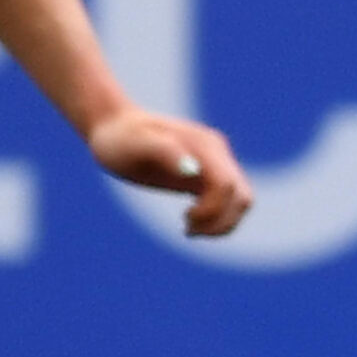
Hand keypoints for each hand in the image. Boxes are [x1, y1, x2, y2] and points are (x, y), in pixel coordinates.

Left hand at [86, 107, 252, 235]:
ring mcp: (216, 163)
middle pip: (241, 197)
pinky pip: (230, 202)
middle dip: (221, 221)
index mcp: (204, 145)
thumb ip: (165, 152)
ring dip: (223, 223)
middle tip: (188, 229)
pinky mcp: (209, 174)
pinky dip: (218, 219)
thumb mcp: (135, 145)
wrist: (114, 126)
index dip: (213, 210)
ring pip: (241, 202)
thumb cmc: (120, 138)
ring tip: (189, 228)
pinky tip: (189, 222)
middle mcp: (217, 153)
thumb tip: (193, 171)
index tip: (184, 219)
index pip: (226, 186)